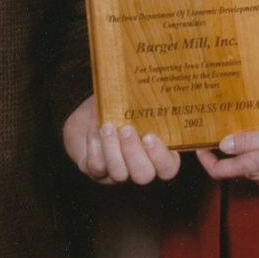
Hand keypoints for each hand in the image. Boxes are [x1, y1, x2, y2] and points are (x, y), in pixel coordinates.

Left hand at [62, 95, 180, 183]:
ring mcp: (117, 173)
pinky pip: (97, 167)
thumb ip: (147, 101)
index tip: (150, 136)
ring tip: (107, 126)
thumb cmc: (118, 106)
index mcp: (156, 153)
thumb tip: (156, 82)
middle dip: (134, 152)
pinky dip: (95, 146)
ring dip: (112, 149)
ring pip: (119, 174)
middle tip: (126, 129)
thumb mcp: (135, 102)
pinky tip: (94, 129)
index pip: (168, 167)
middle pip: (144, 175)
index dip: (162, 158)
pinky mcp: (95, 172)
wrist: (90, 114)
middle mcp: (138, 167)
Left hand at [195, 120, 258, 186]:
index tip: (199, 143)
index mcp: (253, 167)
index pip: (218, 171)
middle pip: (235, 161)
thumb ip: (248, 141)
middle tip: (231, 118)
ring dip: (256, 134)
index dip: (205, 159)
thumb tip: (222, 144)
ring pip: (253, 154)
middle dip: (232, 140)